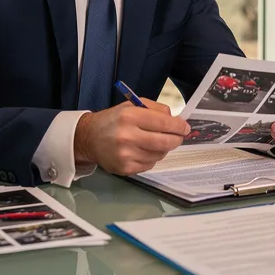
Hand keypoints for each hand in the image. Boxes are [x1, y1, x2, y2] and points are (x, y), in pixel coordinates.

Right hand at [73, 99, 188, 175]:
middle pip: (164, 142)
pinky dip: (152, 158)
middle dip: (176, 139)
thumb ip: (155, 109)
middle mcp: (127, 136)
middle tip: (179, 137)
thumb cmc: (114, 120)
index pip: (163, 123)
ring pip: (159, 155)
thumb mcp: (131, 105)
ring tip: (156, 142)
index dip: (178, 126)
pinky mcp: (125, 168)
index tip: (185, 128)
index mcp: (129, 116)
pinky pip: (150, 164)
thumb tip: (175, 119)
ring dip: (163, 149)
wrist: (89, 138)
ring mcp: (126, 155)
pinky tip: (144, 151)